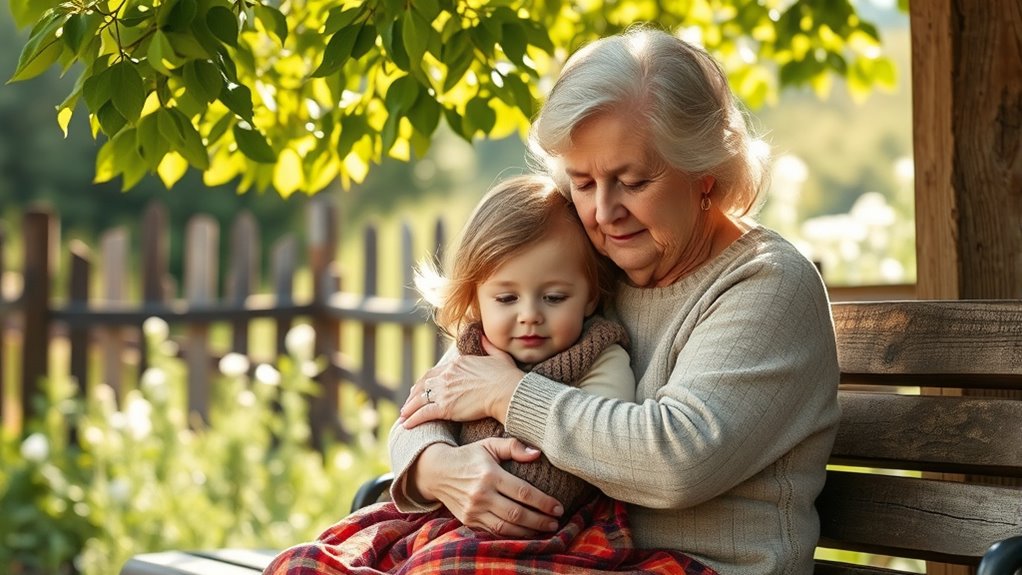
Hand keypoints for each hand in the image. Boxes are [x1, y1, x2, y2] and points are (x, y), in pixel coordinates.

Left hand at [401, 337, 523, 427]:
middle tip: (409, 403)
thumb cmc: (506, 377)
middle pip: (424, 385)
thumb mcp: (498, 356)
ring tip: (403, 416)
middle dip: (414, 395)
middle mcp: (447, 375)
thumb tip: (482, 335)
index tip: (421, 388)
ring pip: (420, 399)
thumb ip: (488, 345)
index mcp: (457, 363)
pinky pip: (424, 413)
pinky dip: (413, 419)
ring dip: (410, 408)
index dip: (426, 382)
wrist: (506, 391)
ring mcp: (444, 391)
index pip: (435, 373)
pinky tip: (407, 425)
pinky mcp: (445, 407)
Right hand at [412, 439, 563, 536]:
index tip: (559, 507)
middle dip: (540, 520)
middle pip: (517, 514)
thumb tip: (537, 453)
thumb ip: (513, 447)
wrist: (436, 472)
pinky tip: (525, 533)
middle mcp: (481, 495)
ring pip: (506, 528)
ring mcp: (473, 510)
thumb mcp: (489, 444)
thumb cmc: (469, 456)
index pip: (523, 493)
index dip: (544, 502)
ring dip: (529, 531)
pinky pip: (493, 532)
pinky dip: (511, 535)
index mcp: (489, 475)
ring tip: (545, 529)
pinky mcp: (469, 521)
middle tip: (556, 522)